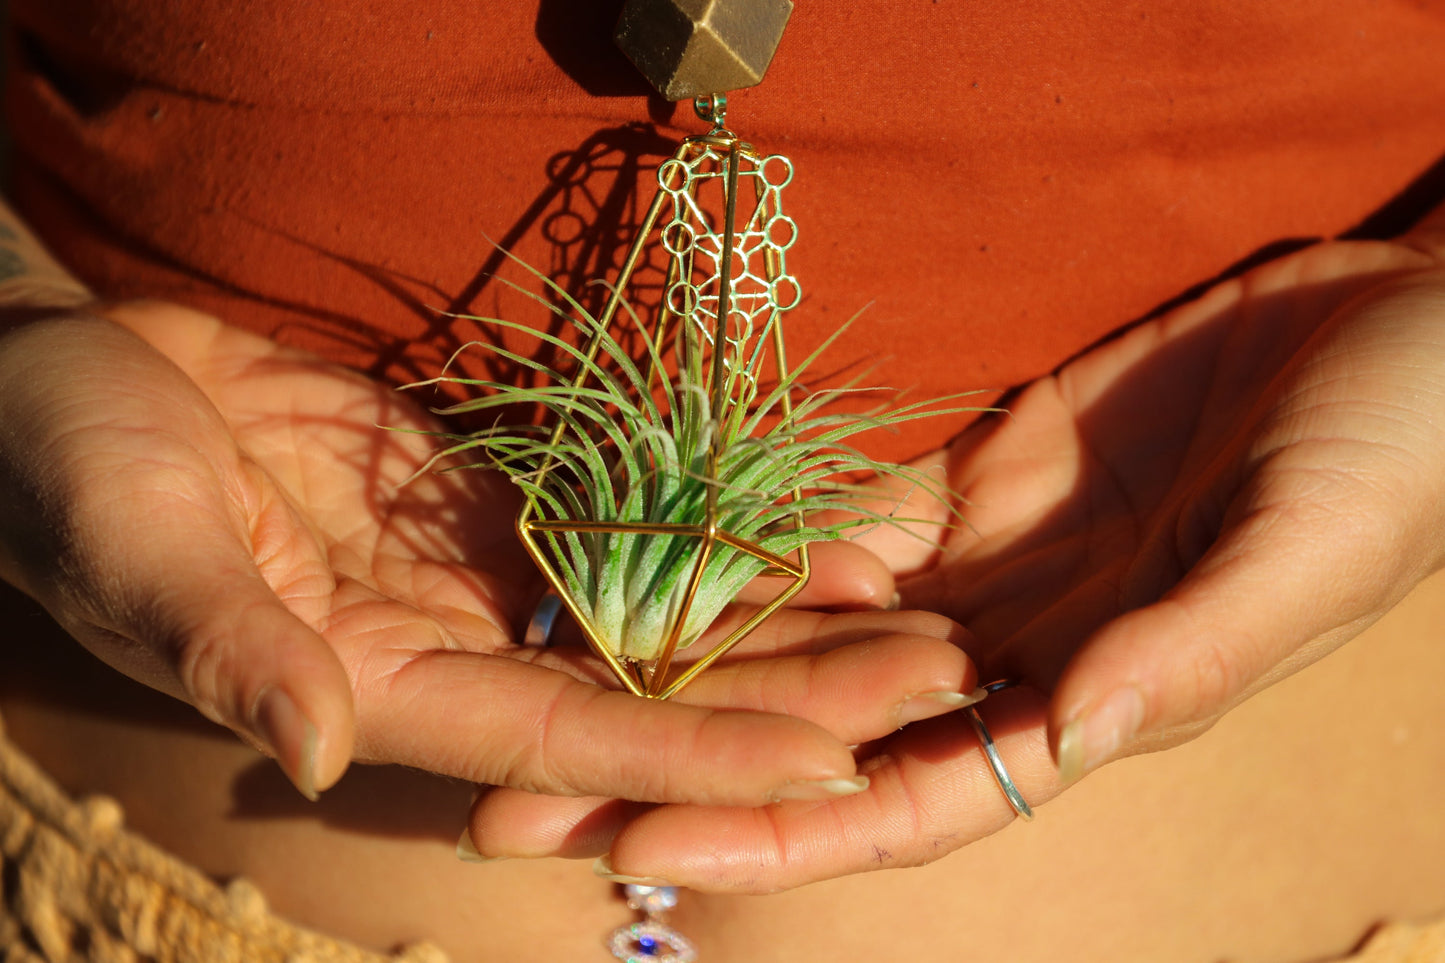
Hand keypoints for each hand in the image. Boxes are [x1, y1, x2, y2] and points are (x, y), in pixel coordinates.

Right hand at [0, 301, 974, 807]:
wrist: (67, 363)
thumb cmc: (65, 459)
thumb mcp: (130, 543)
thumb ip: (224, 642)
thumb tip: (309, 749)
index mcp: (379, 683)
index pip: (566, 736)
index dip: (697, 749)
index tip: (832, 765)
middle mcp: (450, 644)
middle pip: (646, 683)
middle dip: (790, 691)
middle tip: (938, 684)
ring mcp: (476, 570)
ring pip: (656, 609)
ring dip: (783, 614)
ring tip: (916, 610)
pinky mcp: (489, 494)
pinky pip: (624, 520)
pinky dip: (717, 527)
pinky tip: (816, 528)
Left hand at [481, 227, 1444, 892]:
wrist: (1407, 325)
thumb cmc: (1401, 451)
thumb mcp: (1313, 553)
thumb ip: (1192, 647)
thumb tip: (1067, 735)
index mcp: (1092, 704)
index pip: (906, 797)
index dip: (771, 826)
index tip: (634, 844)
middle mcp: (1018, 652)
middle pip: (820, 727)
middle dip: (680, 752)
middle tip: (524, 772)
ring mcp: (990, 566)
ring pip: (812, 629)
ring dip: (692, 649)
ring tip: (554, 664)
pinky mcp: (978, 477)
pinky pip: (848, 520)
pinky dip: (759, 536)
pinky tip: (661, 544)